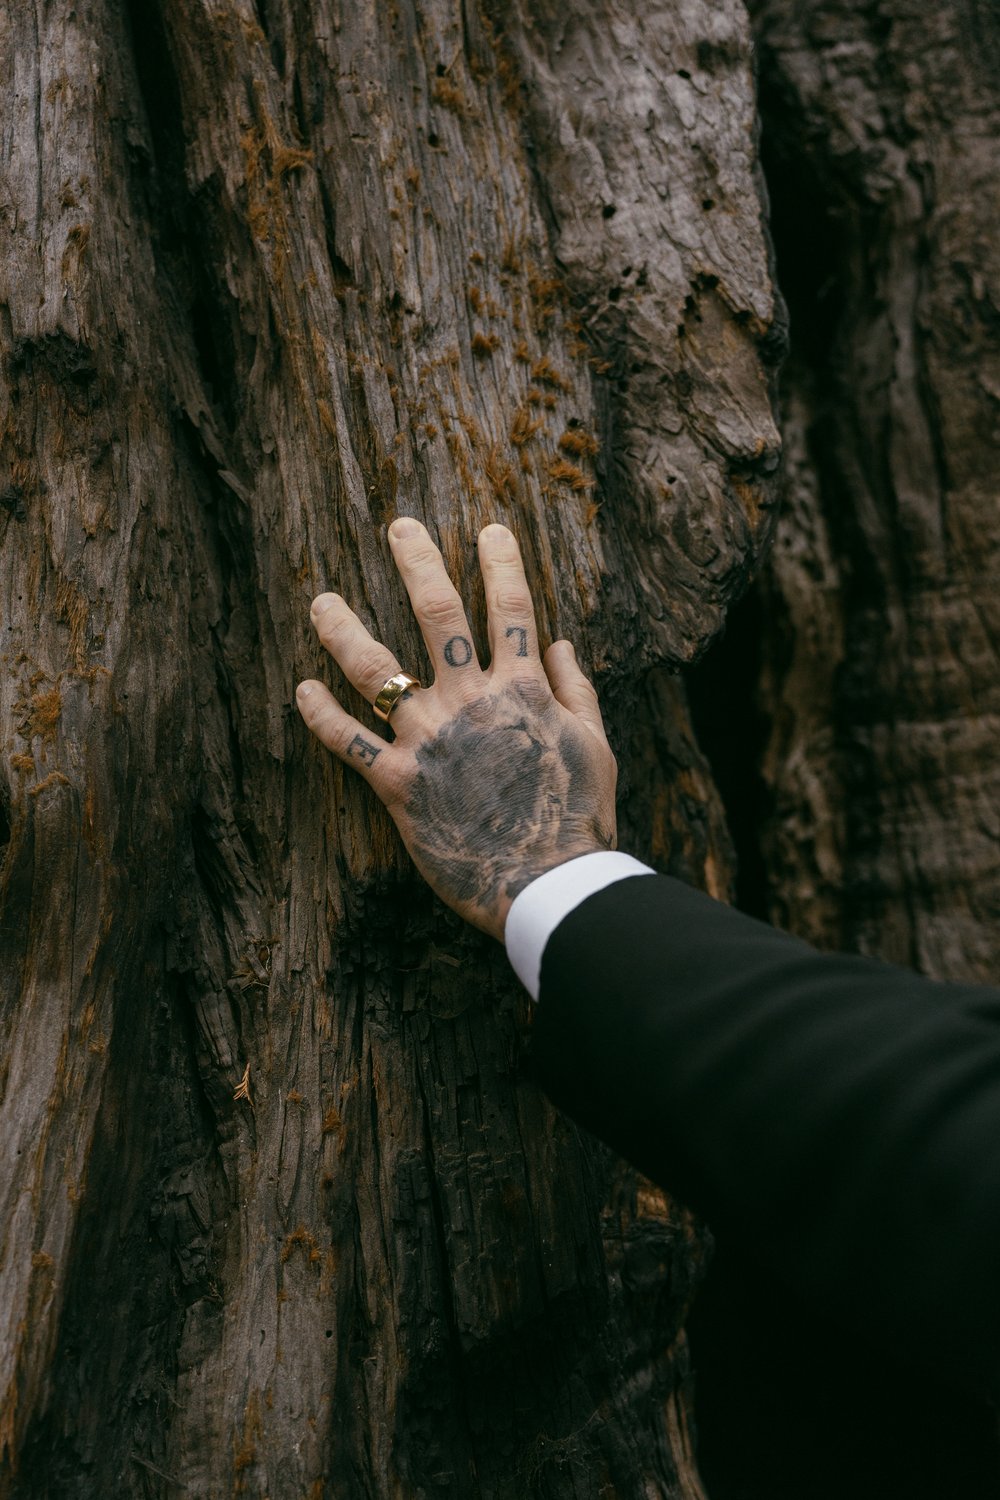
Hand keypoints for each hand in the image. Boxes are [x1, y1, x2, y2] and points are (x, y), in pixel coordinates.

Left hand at [296, 518, 617, 940]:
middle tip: (398, 528)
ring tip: (319, 601)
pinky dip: (320, 715)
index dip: (501, 563)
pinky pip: (348, 744)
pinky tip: (301, 688)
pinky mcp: (398, 783)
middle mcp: (470, 701)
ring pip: (375, 669)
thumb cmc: (579, 819)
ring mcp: (429, 739)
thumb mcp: (597, 747)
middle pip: (438, 615)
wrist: (549, 885)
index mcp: (523, 689)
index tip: (490, 529)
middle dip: (417, 563)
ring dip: (343, 630)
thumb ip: (578, 691)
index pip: (511, 609)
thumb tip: (562, 644)